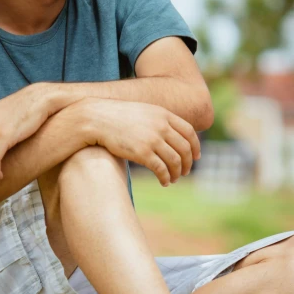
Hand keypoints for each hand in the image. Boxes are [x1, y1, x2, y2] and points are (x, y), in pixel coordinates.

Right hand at [82, 98, 200, 185]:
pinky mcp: (142, 153)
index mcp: (163, 114)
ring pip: (175, 161)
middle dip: (188, 163)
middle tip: (185, 171)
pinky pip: (161, 169)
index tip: (196, 156)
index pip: (189, 132)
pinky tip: (164, 182)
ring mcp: (152, 139)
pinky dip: (165, 177)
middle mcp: (161, 126)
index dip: (195, 146)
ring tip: (173, 179)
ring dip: (177, 173)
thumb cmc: (118, 116)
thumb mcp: (143, 112)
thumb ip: (158, 120)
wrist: (96, 118)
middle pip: (185, 149)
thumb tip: (170, 133)